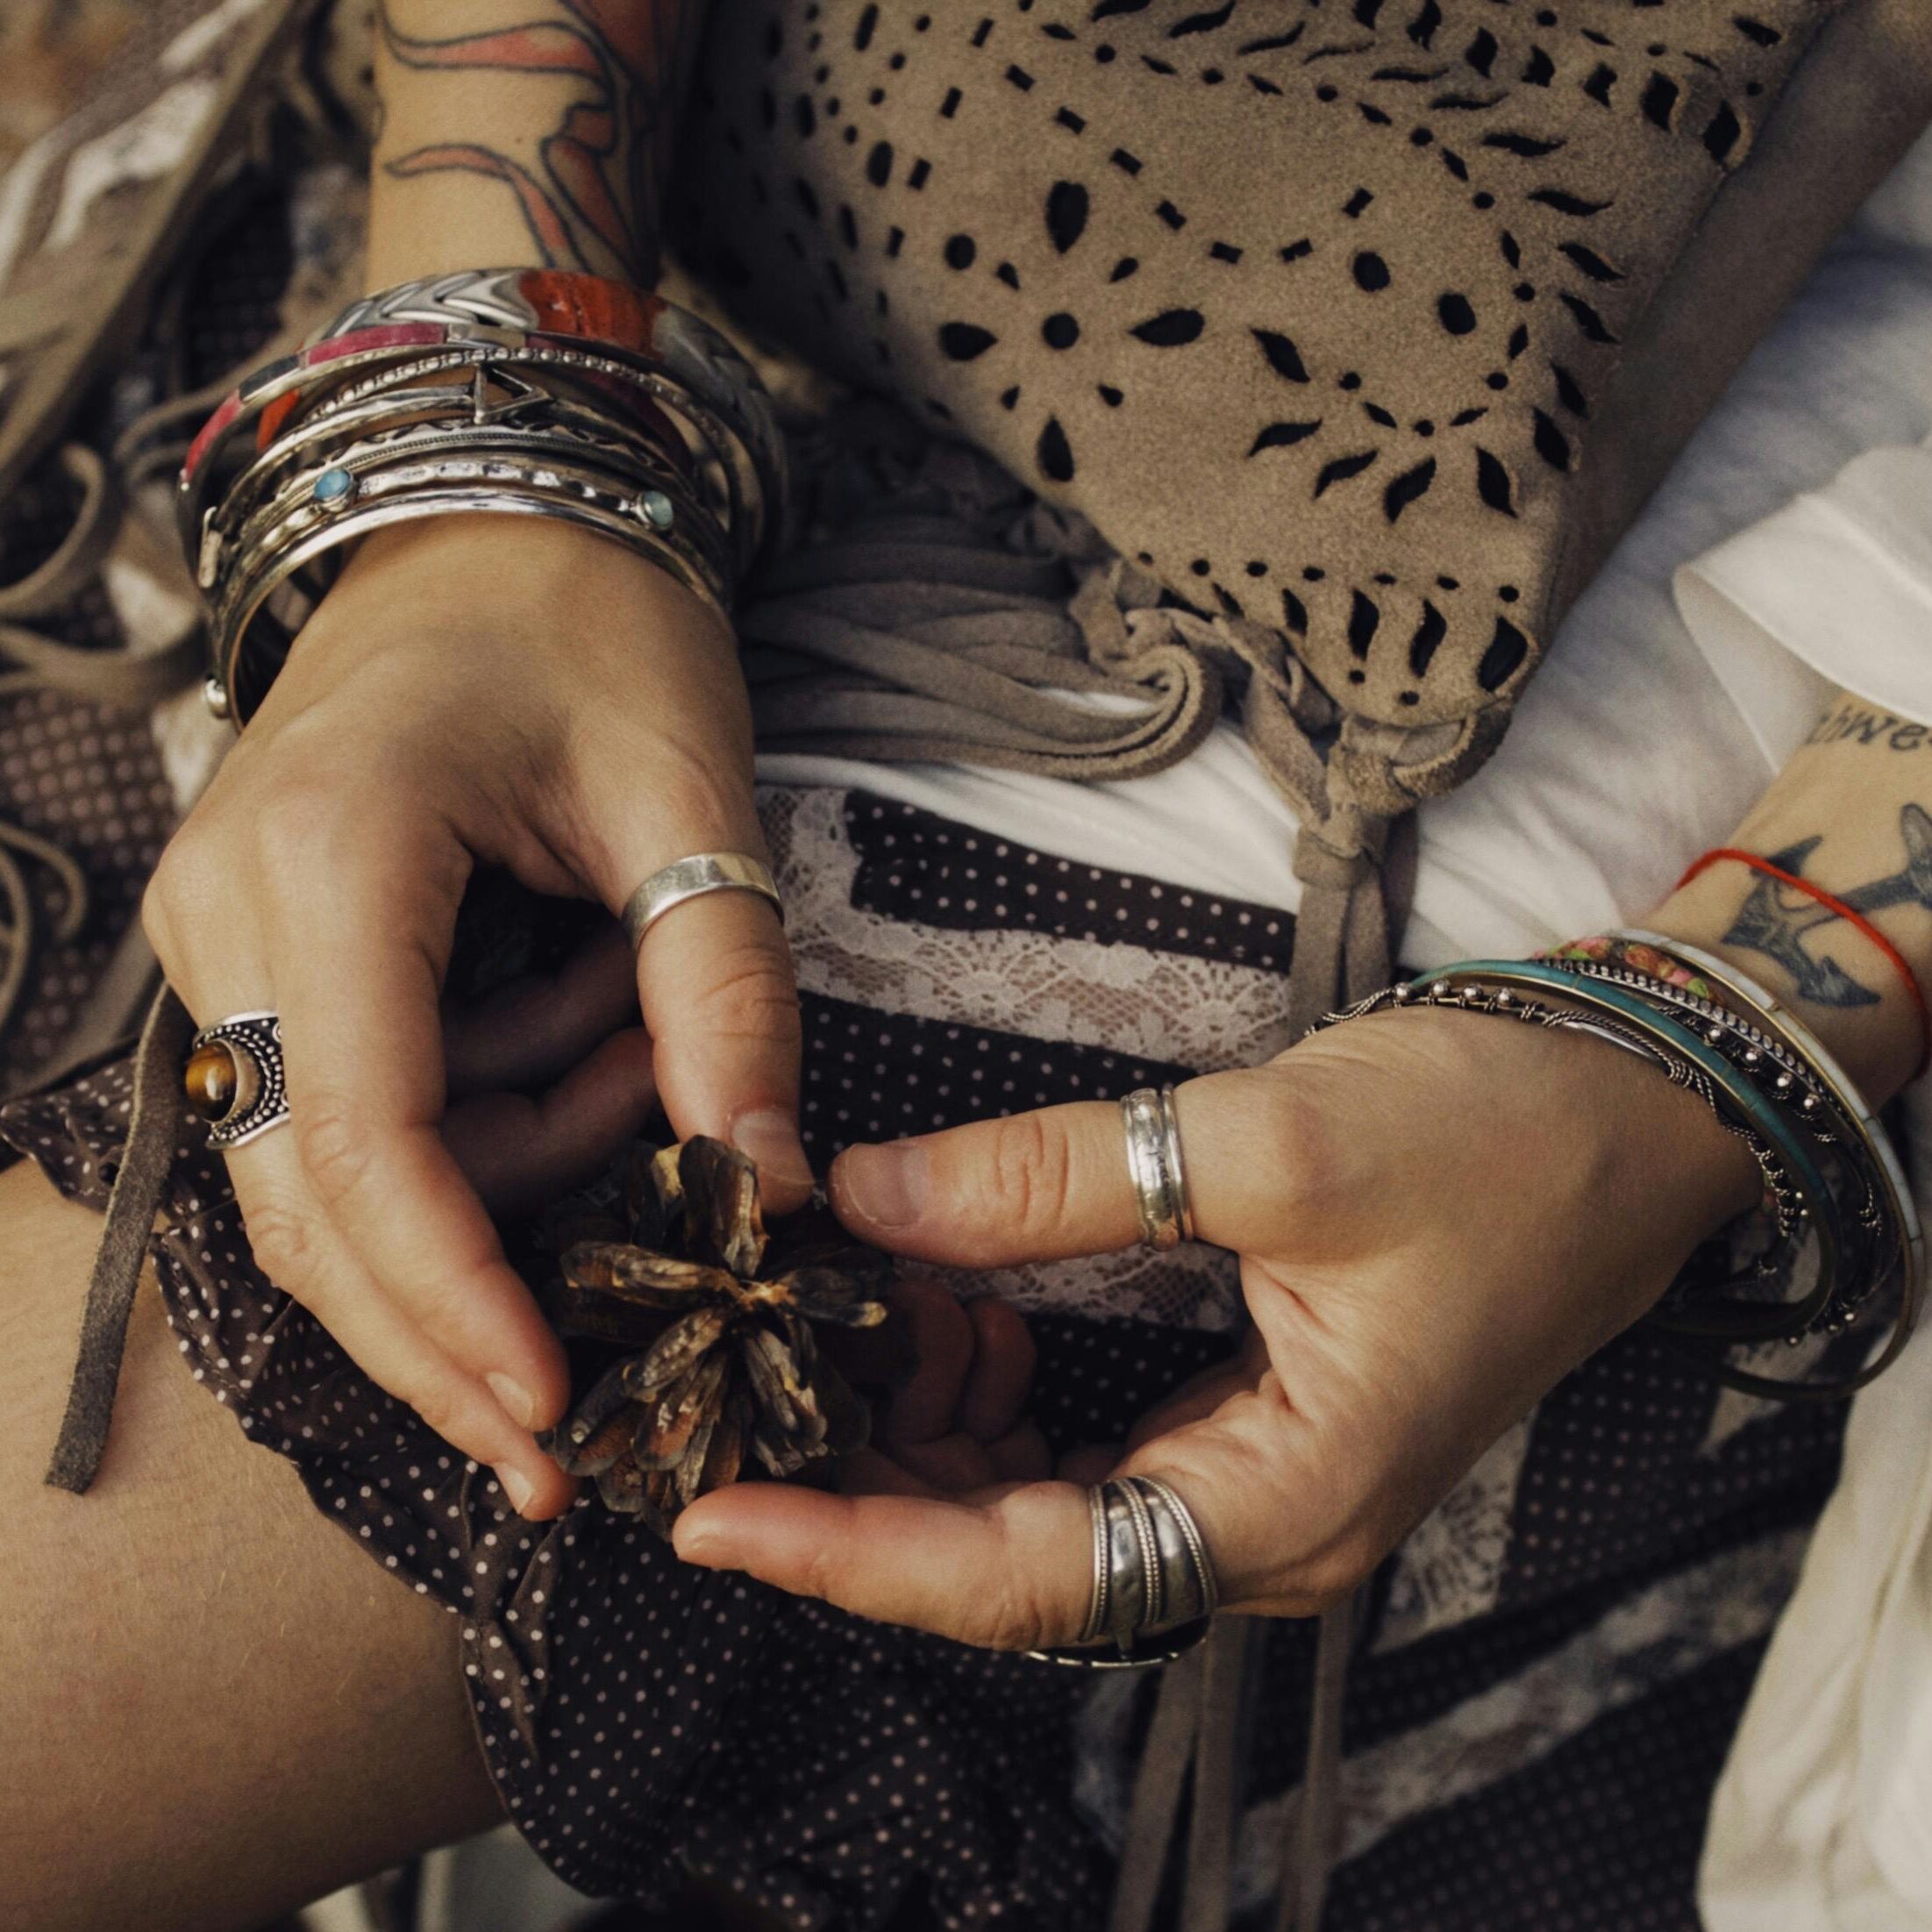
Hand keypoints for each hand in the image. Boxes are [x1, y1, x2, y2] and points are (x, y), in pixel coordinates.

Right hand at [144, 518, 805, 1517]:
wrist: (492, 519)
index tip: (554, 1411)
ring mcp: (231, 936)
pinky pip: (363, 1102)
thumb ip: (728, 998)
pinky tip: (589, 1024)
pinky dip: (488, 1112)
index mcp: (330, 861)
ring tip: (645, 1050)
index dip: (456, 1304)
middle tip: (576, 1428)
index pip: (368, 1149)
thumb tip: (770, 1194)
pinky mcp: (269, 950)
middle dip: (449, 1323)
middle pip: (315, 1205)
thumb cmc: (593, 623)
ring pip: (341, 1168)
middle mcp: (232, 915)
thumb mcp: (690, 799)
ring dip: (511, 1170)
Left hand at [671, 1005, 1759, 1642]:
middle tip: (731, 1400)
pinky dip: (995, 1384)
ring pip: (1040, 1498)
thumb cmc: (1497, 1140)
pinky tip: (947, 1305)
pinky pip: (1085, 1437)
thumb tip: (864, 1200)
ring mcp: (1252, 1472)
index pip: (1026, 1577)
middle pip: (1014, 1557)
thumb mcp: (1268, 1145)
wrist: (1634, 1117)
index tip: (711, 1523)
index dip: (856, 1556)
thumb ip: (1055, 1181)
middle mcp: (1258, 1523)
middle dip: (863, 1486)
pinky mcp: (1244, 1411)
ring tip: (841, 1321)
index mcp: (1282, 1504)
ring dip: (926, 1424)